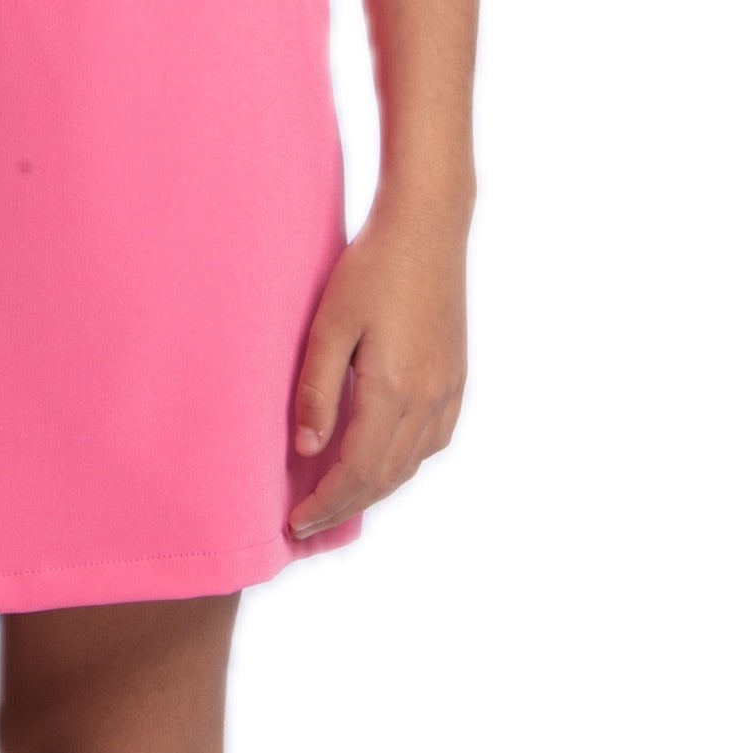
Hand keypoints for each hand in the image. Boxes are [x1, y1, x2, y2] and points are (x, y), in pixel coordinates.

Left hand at [286, 197, 469, 537]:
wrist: (428, 229)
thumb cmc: (372, 268)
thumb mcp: (329, 325)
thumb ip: (316, 390)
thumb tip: (306, 450)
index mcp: (394, 390)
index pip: (357, 472)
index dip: (326, 504)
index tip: (295, 521)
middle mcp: (428, 400)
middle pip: (384, 478)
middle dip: (344, 507)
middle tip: (308, 524)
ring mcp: (448, 391)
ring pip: (410, 466)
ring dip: (373, 491)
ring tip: (337, 501)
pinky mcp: (456, 378)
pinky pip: (432, 443)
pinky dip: (403, 466)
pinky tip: (381, 464)